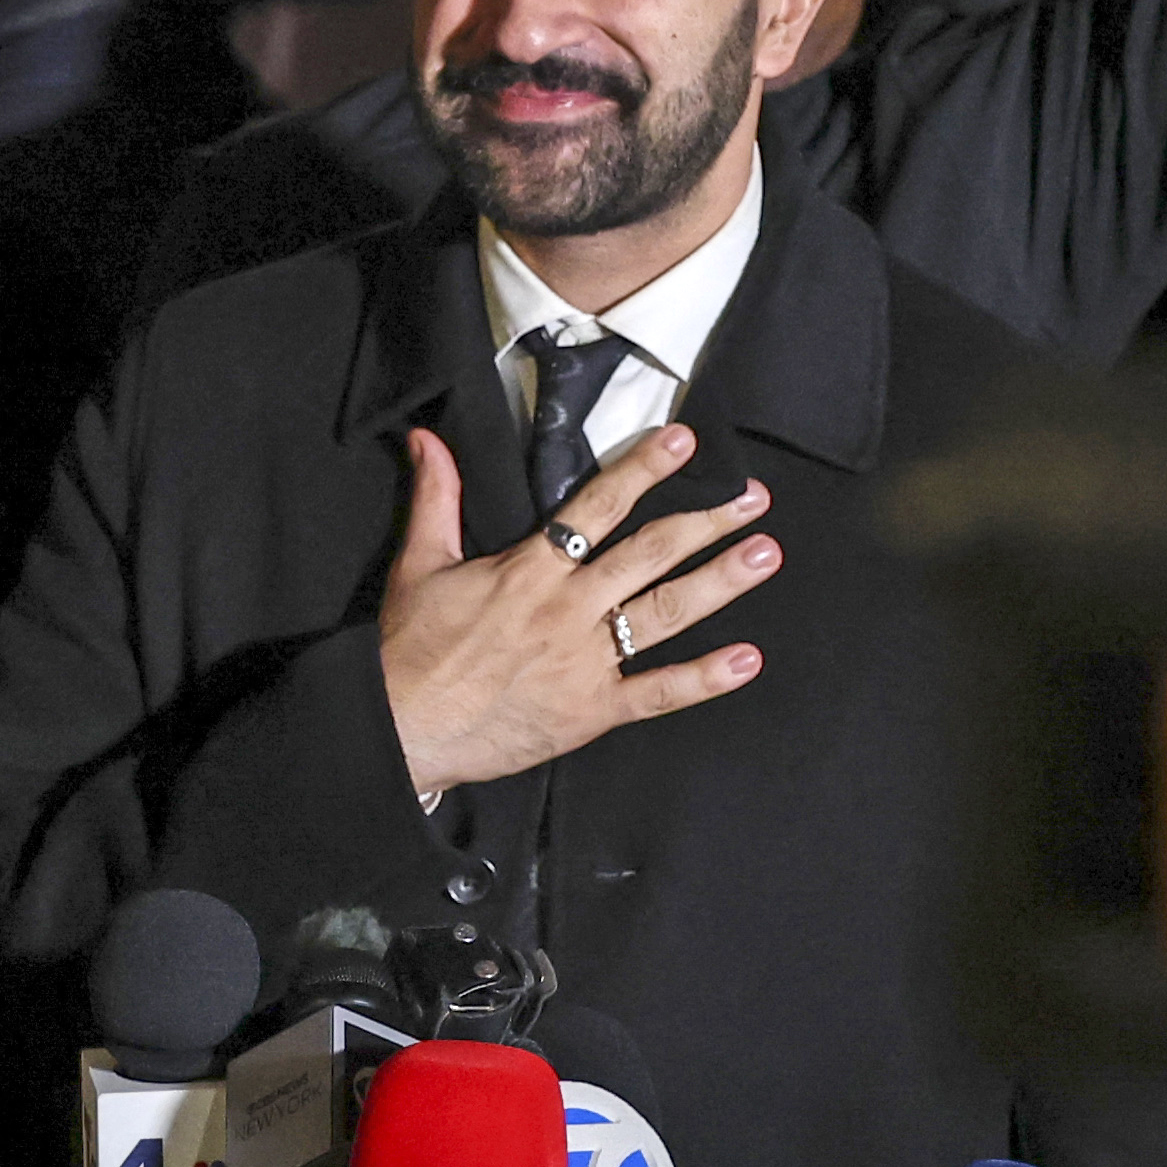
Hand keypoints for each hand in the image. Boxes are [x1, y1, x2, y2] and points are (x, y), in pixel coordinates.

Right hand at [378, 423, 772, 802]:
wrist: (401, 729)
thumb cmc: (408, 649)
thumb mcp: (418, 562)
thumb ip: (437, 495)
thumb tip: (428, 437)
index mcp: (529, 569)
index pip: (597, 506)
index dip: (643, 470)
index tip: (685, 442)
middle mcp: (567, 608)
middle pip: (649, 553)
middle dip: (706, 522)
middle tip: (754, 498)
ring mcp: (584, 661)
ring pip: (664, 614)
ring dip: (719, 583)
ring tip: (766, 555)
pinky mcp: (591, 712)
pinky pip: (656, 693)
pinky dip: (703, 679)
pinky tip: (746, 661)